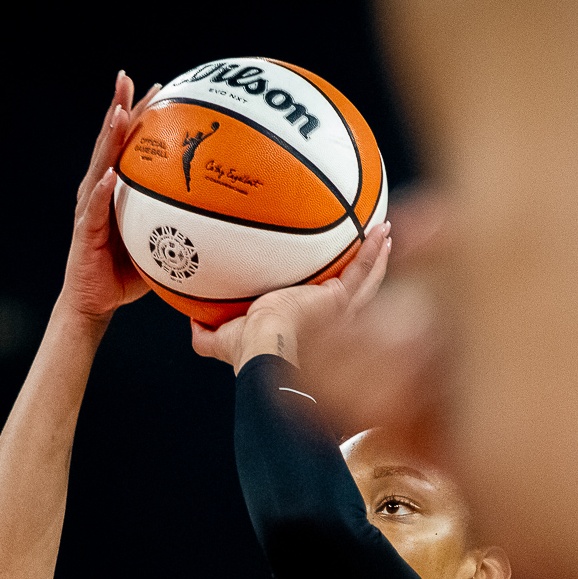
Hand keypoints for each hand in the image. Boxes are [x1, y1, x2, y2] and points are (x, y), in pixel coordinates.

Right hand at [55, 71, 163, 324]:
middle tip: (128, 78)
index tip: (159, 87)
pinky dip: (103, 190)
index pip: (128, 143)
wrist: (94, 302)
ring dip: (108, 137)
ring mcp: (89, 207)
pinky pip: (96, 207)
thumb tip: (229, 222)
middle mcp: (99, 189)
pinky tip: (110, 174)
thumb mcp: (162, 245)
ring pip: (98, 163)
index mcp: (117, 188)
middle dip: (119, 107)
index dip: (141, 113)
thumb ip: (185, 227)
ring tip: (118, 112)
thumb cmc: (126, 274)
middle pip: (109, 140)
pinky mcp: (85, 230)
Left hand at [191, 221, 393, 372]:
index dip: (335, 291)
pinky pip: (363, 267)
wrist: (265, 347)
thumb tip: (191, 324)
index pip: (326, 306)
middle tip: (375, 249)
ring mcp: (341, 308)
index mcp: (308, 326)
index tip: (340, 274)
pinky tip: (382, 229)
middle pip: (357, 292)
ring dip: (379, 255)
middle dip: (367, 270)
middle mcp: (330, 319)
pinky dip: (374, 248)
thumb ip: (206, 334)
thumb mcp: (221, 339)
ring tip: (387, 233)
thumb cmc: (246, 349)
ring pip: (368, 278)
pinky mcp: (342, 297)